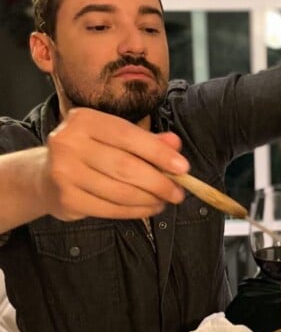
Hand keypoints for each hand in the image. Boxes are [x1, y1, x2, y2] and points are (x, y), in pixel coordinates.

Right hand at [41, 108, 189, 220]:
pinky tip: (148, 209)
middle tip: (178, 192)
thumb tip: (175, 143)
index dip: (159, 153)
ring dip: (149, 199)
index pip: (129, 136)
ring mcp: (64, 172)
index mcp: (85, 120)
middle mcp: (69, 142)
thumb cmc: (91, 152)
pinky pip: (110, 209)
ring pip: (120, 191)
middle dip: (159, 182)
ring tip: (164, 201)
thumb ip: (147, 141)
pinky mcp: (66, 198)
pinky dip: (135, 211)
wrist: (46, 175)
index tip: (183, 168)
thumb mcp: (117, 138)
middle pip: (126, 166)